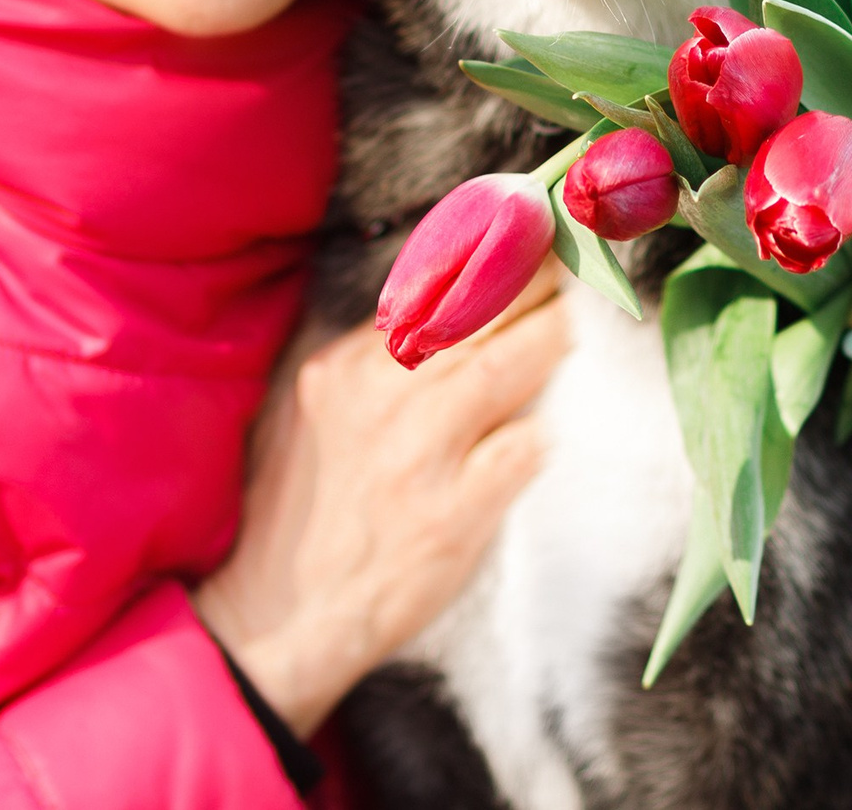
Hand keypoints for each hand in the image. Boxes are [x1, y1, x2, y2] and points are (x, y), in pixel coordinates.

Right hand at [191, 264, 568, 735]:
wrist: (276, 621)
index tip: (519, 231)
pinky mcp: (452, 515)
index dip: (478, 261)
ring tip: (575, 322)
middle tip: (567, 256)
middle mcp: (377, 401)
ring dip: (547, 338)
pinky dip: (535, 435)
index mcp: (339, 372)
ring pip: (501, 370)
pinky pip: (517, 453)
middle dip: (527, 281)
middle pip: (471, 319)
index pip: (423, 294)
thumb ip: (365, 367)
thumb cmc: (296, 515)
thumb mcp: (308, 417)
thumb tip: (432, 316)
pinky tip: (546, 429)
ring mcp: (417, 457)